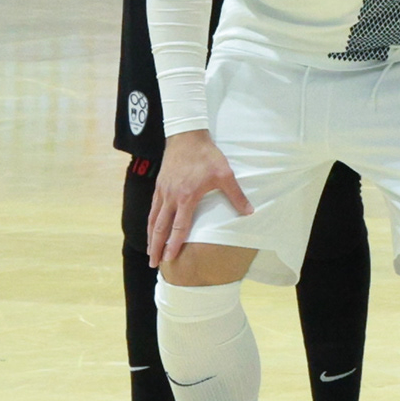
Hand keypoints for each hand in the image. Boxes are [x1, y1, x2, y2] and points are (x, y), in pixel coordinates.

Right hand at [147, 129, 248, 268]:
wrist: (187, 136)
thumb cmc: (207, 155)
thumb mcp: (225, 174)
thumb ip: (236, 195)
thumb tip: (249, 212)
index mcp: (187, 197)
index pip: (179, 227)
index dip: (174, 244)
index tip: (169, 258)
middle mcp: (171, 197)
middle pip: (160, 227)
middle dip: (156, 247)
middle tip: (153, 263)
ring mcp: (163, 191)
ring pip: (153, 219)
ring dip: (150, 237)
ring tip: (149, 252)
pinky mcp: (159, 186)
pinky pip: (152, 208)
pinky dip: (150, 221)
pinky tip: (151, 228)